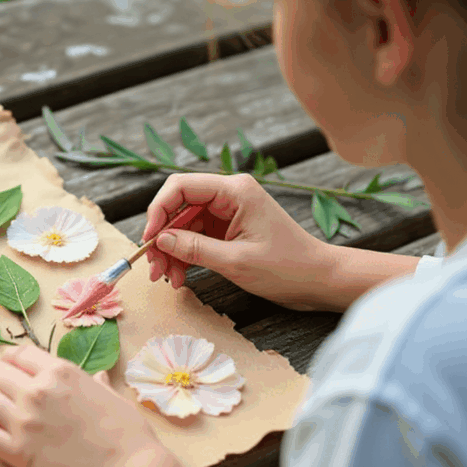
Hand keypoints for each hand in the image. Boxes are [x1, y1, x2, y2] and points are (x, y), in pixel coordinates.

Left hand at [0, 344, 165, 466]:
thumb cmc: (126, 432)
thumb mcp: (111, 394)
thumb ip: (95, 382)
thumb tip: (96, 377)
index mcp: (60, 372)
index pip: (18, 353)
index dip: (10, 359)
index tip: (10, 366)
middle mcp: (37, 391)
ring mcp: (24, 421)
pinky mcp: (17, 451)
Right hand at [142, 173, 338, 311]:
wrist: (319, 280)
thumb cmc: (287, 267)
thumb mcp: (236, 261)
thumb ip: (195, 248)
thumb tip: (160, 240)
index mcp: (235, 190)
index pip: (181, 187)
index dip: (158, 211)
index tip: (148, 240)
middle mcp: (229, 194)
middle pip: (179, 207)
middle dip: (162, 237)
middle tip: (154, 268)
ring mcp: (229, 211)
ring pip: (184, 225)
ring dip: (171, 251)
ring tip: (168, 279)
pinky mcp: (229, 228)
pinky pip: (196, 237)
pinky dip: (185, 255)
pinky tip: (180, 276)